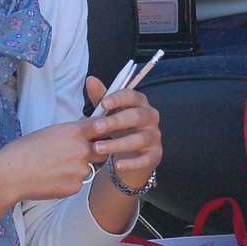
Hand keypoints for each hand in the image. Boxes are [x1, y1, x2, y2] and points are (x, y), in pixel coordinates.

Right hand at [0, 118, 97, 203]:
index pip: (101, 126)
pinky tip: (51, 178)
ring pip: (88, 168)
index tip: (101, 132)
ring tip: (54, 168)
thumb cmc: (24, 150)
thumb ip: (71, 132)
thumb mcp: (50, 132)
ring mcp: (80, 170)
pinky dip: (68, 181)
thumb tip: (84, 129)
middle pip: (103, 149)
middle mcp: (82, 150)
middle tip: (78, 153)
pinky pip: (78, 182)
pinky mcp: (75, 187)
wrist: (11, 174)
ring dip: (78, 168)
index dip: (102, 129)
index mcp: (75, 132)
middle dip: (96, 151)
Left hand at [82, 75, 162, 191]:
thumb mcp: (109, 113)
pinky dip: (132, 163)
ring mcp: (154, 137)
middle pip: (136, 116)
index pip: (132, 95)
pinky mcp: (155, 155)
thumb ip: (100, 98)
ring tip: (98, 148)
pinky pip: (145, 159)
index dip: (118, 98)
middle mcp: (150, 117)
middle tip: (95, 129)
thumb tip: (90, 80)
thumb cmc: (118, 128)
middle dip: (115, 122)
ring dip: (118, 144)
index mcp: (140, 103)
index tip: (103, 104)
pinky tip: (117, 165)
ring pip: (140, 139)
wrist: (130, 154)